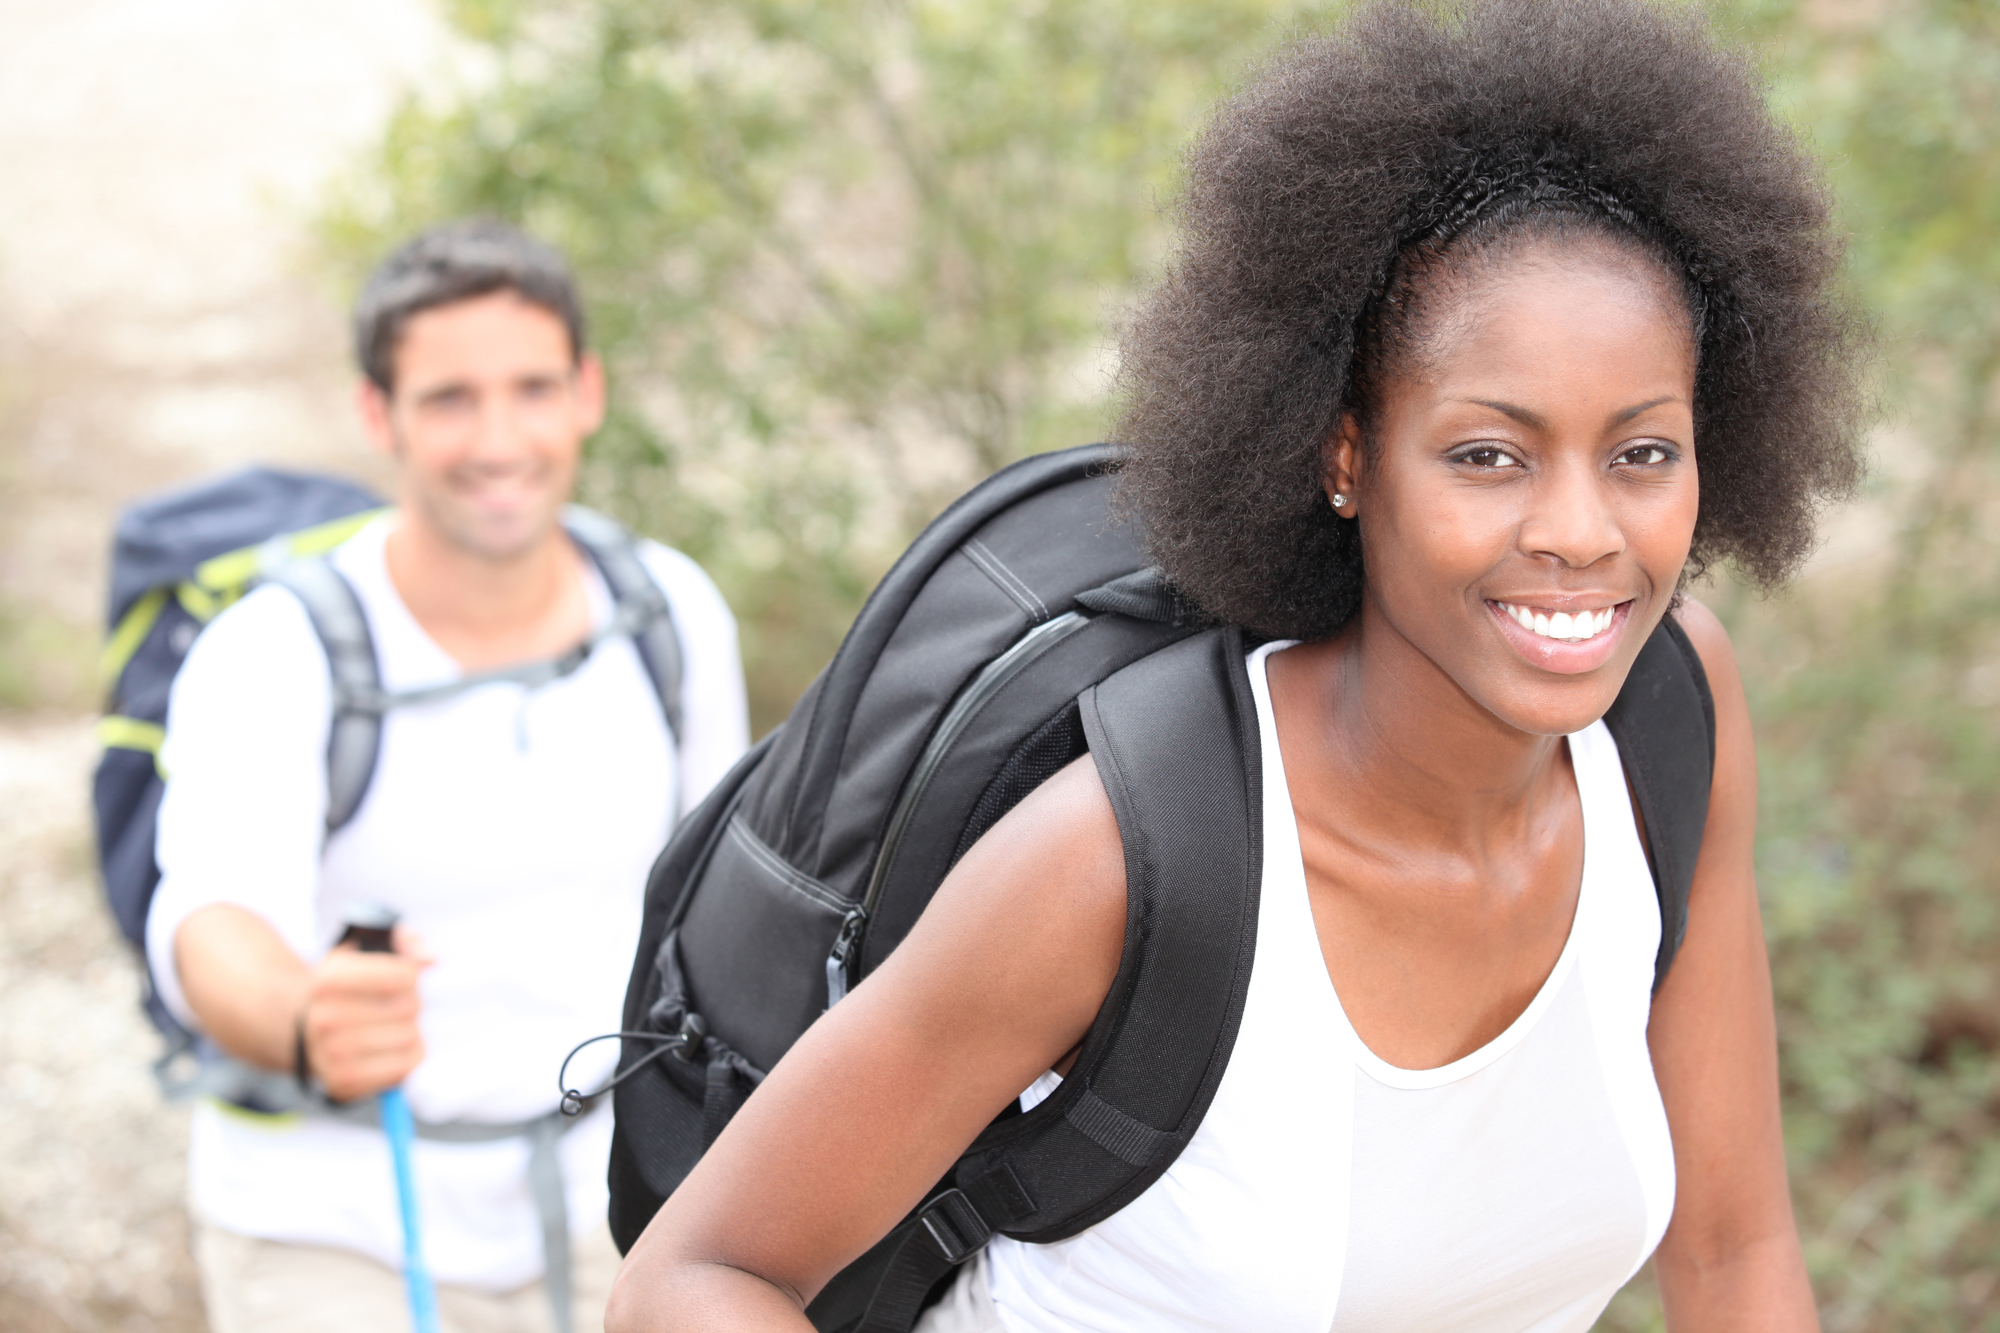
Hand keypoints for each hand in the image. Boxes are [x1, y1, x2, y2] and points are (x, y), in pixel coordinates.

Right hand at [300, 926, 433, 1101]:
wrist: (307, 1028)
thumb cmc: (352, 984)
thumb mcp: (370, 949)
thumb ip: (407, 941)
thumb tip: (432, 959)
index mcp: (328, 981)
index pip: (404, 976)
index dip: (411, 975)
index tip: (399, 977)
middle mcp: (323, 1019)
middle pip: (410, 1008)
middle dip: (411, 1003)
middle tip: (394, 1005)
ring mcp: (331, 1054)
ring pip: (410, 1038)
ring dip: (412, 1030)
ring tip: (393, 1026)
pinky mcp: (344, 1083)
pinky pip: (404, 1069)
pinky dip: (408, 1057)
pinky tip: (392, 1048)